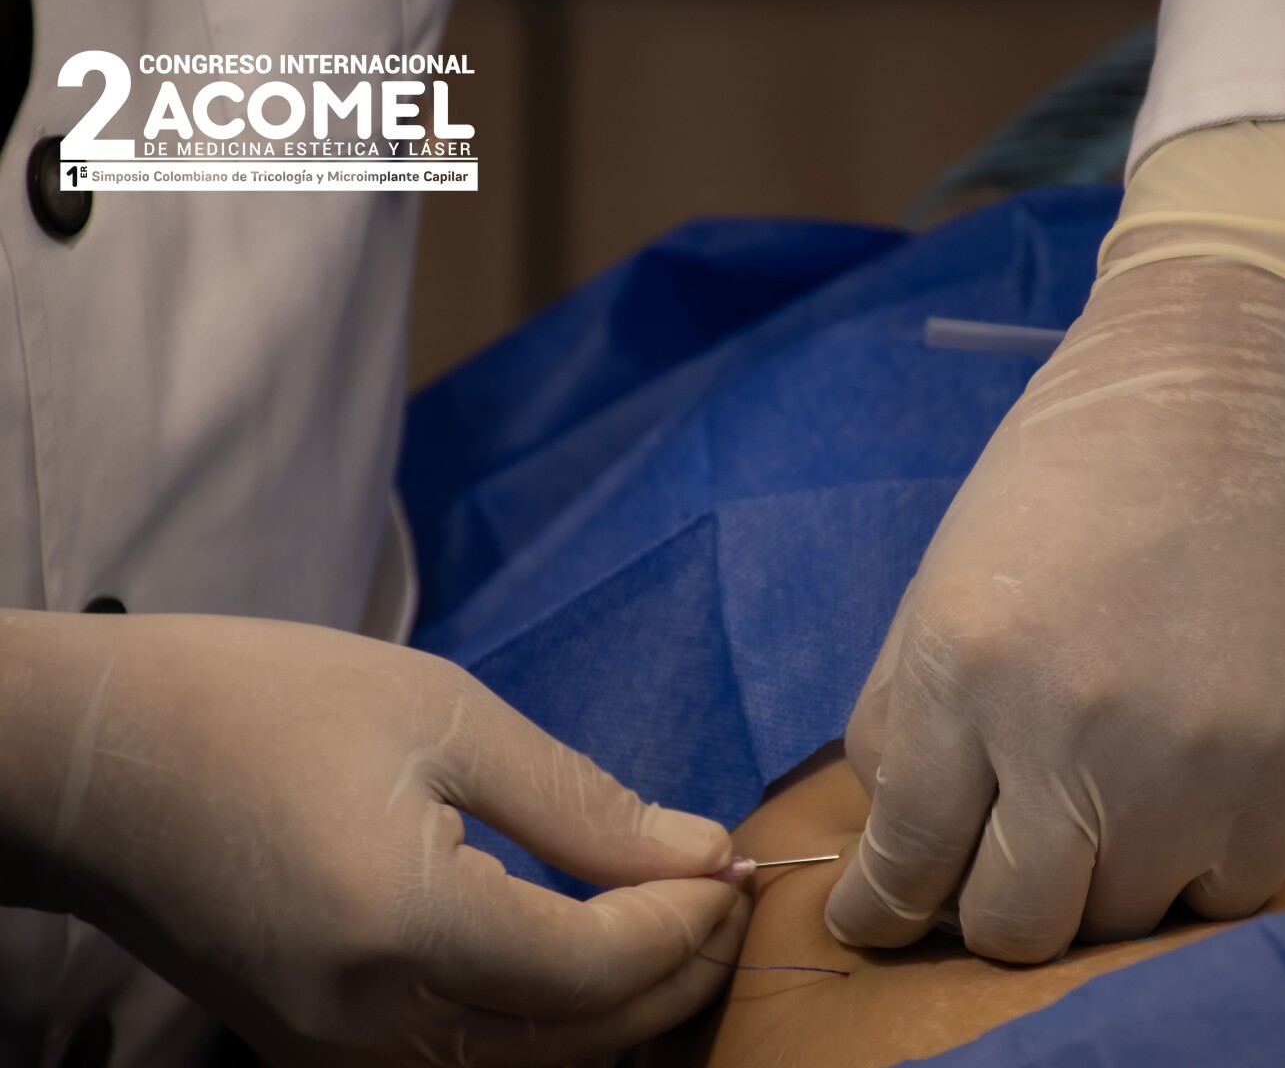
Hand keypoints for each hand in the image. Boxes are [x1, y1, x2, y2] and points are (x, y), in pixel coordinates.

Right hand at [0, 610, 746, 1065]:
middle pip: (577, 1040)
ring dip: (621, 1010)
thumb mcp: (441, 718)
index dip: (685, 922)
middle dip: (674, 976)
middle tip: (726, 899)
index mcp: (405, 929)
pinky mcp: (316, 1052)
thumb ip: (580, 805)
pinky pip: (468, 1065)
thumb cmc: (261, 704)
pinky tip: (586, 962)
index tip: (737, 863)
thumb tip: (697, 851)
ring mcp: (336, 1057)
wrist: (94, 758)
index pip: (598, 968)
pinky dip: (549, 1024)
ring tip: (678, 929)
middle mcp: (371, 1027)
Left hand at [828, 258, 1284, 961]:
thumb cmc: (1064, 476)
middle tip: (987, 861)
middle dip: (981, 912)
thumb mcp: (941, 580)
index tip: (874, 920)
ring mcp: (1189, 767)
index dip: (879, 912)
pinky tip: (1172, 795)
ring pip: (1116, 923)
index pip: (906, 860)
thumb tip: (896, 837)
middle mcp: (1070, 734)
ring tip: (1094, 798)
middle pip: (1013, 928)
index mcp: (966, 667)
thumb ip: (904, 717)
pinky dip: (1184, 869)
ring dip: (1089, 884)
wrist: (1231, 394)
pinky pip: (1218, 897)